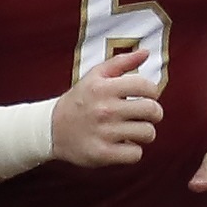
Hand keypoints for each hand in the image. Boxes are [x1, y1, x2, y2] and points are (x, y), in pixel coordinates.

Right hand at [52, 47, 160, 168]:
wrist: (51, 129)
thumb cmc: (79, 101)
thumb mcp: (95, 76)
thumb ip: (121, 62)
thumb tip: (146, 52)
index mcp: (103, 88)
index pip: (146, 86)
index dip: (152, 91)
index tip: (147, 96)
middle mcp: (104, 109)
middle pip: (151, 111)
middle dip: (154, 113)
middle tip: (147, 115)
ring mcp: (103, 133)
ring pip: (147, 133)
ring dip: (145, 133)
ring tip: (135, 130)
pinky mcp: (102, 154)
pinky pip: (135, 154)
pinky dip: (133, 151)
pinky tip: (124, 144)